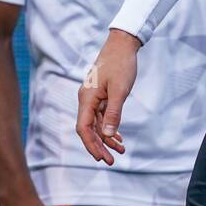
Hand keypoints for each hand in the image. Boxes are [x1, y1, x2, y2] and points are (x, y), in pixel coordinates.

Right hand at [76, 29, 139, 164]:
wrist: (123, 44)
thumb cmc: (121, 64)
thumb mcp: (120, 90)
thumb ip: (114, 113)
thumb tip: (107, 135)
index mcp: (87, 98)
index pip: (83, 128)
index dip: (91, 145)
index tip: (101, 158)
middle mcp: (86, 99)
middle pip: (89, 129)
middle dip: (99, 146)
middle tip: (111, 161)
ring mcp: (93, 97)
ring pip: (97, 123)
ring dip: (107, 138)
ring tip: (120, 151)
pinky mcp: (101, 95)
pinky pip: (102, 115)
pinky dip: (110, 126)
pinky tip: (118, 137)